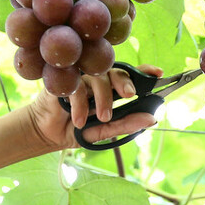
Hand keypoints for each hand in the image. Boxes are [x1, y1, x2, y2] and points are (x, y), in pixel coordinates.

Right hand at [25, 64, 162, 149]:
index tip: (158, 73)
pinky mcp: (64, 80)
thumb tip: (152, 119)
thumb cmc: (77, 130)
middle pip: (116, 71)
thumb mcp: (105, 130)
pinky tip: (79, 121)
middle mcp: (97, 80)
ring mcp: (81, 77)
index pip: (130, 75)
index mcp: (111, 89)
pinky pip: (78, 87)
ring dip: (104, 99)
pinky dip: (81, 105)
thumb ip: (127, 124)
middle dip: (125, 81)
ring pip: (99, 77)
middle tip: (130, 94)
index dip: (144, 71)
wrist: (47, 133)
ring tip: (102, 117)